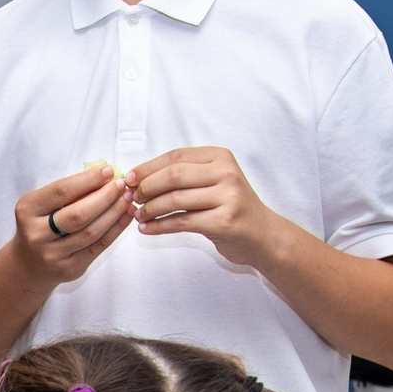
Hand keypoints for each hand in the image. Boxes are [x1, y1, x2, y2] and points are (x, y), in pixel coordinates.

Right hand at [11, 164, 131, 282]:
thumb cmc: (39, 225)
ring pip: (92, 232)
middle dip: (105, 197)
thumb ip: (69, 192)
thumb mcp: (42, 204)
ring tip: (127, 198)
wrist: (28, 264)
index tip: (108, 171)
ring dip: (114, 212)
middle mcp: (37, 234)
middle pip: (78, 214)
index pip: (61, 192)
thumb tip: (105, 176)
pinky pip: (98, 246)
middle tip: (121, 185)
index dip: (87, 180)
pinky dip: (116, 229)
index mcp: (27, 210)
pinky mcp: (70, 269)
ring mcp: (53, 255)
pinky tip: (125, 216)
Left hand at [126, 147, 293, 269]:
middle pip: (173, 175)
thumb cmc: (230, 207)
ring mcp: (228, 197)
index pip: (175, 156)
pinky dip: (159, 226)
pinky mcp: (224, 221)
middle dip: (146, 187)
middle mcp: (226, 173)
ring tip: (139, 216)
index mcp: (220, 157)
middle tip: (132, 199)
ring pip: (175, 199)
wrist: (263, 235)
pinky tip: (146, 229)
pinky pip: (181, 222)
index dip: (148, 167)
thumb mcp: (213, 181)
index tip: (129, 179)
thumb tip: (137, 178)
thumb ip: (184, 176)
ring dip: (150, 209)